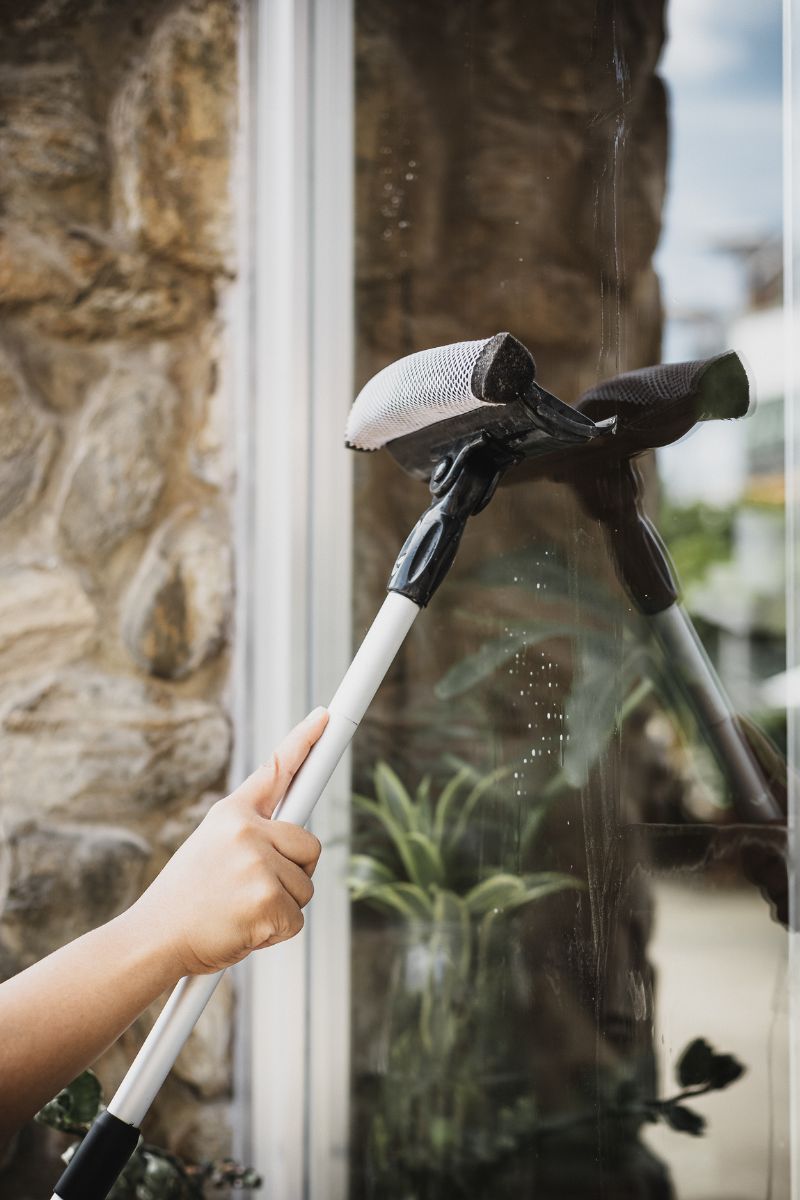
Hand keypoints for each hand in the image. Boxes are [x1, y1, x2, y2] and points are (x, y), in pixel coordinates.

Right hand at [126, 708, 327, 975]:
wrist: (153, 939)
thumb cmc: (184, 899)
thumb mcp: (209, 845)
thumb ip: (249, 831)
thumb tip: (293, 827)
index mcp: (231, 813)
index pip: (276, 770)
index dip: (305, 741)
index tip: (325, 717)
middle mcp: (246, 831)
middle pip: (310, 844)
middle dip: (296, 871)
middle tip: (253, 889)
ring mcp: (257, 864)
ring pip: (305, 886)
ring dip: (281, 905)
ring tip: (239, 911)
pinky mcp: (267, 901)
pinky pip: (297, 918)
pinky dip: (276, 932)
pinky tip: (244, 930)